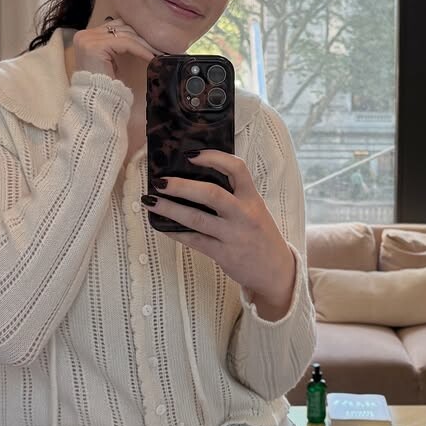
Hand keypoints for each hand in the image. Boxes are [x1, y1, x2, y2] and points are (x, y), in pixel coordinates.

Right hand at [71, 16, 155, 80]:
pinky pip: (126, 44)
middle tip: (160, 45)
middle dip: (142, 36)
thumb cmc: (105, 83)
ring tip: (159, 51)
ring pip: (125, 35)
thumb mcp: (110, 59)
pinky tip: (152, 57)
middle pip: (121, 27)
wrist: (96, 100)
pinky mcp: (96, 46)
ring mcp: (88, 40)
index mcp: (85, 35)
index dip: (135, 32)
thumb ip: (117, 43)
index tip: (152, 40)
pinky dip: (141, 50)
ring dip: (145, 44)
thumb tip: (139, 33)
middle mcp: (84, 35)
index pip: (115, 26)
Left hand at [142, 150, 295, 311]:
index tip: (190, 154)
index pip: (237, 169)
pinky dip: (175, 232)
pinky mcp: (223, 254)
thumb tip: (196, 177)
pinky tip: (161, 225)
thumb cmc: (260, 235)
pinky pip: (194, 240)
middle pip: (211, 194)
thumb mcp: (255, 209)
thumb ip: (234, 195)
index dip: (213, 157)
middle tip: (160, 181)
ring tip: (150, 200)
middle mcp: (244, 214)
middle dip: (182, 186)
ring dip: (170, 208)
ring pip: (197, 219)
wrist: (275, 271)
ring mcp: (233, 235)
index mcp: (253, 198)